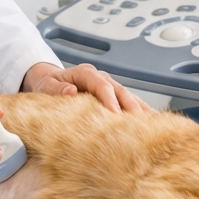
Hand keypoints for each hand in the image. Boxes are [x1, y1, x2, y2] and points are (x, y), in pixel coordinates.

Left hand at [21, 62, 149, 112]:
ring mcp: (108, 87)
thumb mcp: (46, 85)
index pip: (101, 85)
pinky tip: (150, 124)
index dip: (110, 99)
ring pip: (128, 97)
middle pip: (120, 91)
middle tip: (139, 123)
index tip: (115, 114)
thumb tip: (70, 91)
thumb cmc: (47, 83)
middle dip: (131, 106)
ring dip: (140, 110)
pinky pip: (128, 103)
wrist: (47, 80)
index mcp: (86, 73)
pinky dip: (139, 112)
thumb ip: (56, 88)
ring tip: (152, 125)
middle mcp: (100, 78)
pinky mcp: (112, 97)